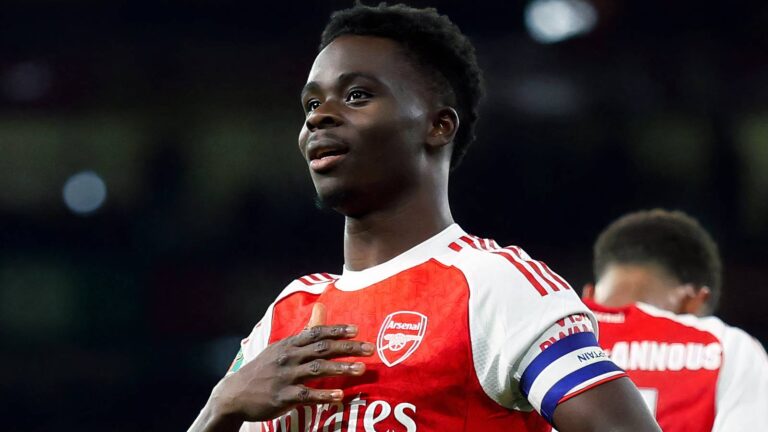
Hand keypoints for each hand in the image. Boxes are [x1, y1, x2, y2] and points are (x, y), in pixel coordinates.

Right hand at [208, 303, 373, 423]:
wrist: (234, 394)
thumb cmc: (264, 368)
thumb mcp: (282, 347)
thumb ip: (305, 330)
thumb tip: (321, 307)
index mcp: (289, 344)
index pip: (316, 333)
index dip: (337, 331)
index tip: (357, 330)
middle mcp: (288, 357)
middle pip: (322, 348)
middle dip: (347, 347)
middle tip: (369, 348)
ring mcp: (285, 376)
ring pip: (317, 369)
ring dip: (341, 368)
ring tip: (361, 369)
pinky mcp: (282, 396)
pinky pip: (307, 395)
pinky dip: (324, 394)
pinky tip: (340, 395)